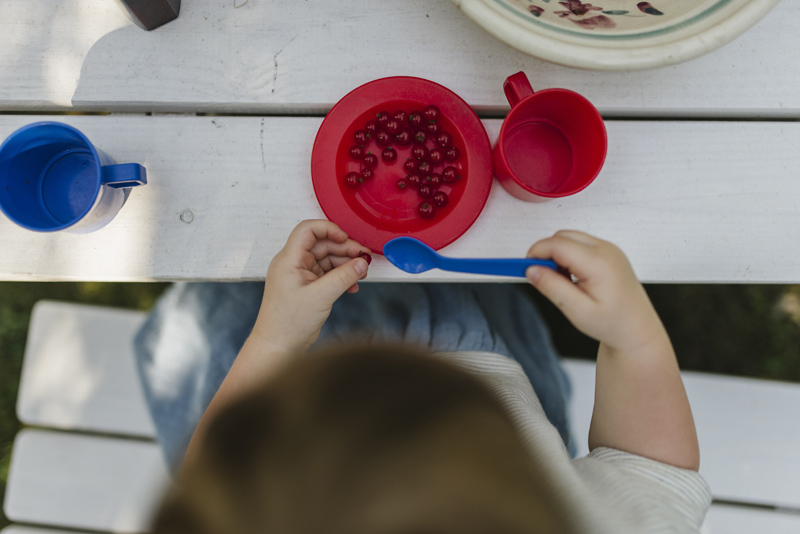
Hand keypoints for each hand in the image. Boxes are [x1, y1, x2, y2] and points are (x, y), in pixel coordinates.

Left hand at [252, 219, 369, 353]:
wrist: (279, 347)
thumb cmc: (288, 323)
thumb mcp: (321, 296)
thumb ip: (344, 277)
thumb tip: (361, 263)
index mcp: (289, 259)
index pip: (308, 230)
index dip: (329, 229)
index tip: (347, 240)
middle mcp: (294, 264)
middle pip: (323, 244)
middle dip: (345, 249)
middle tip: (364, 258)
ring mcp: (301, 275)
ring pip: (328, 259)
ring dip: (346, 264)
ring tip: (361, 273)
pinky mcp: (308, 286)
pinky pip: (328, 274)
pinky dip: (341, 277)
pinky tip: (353, 286)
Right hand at [525, 230, 665, 353]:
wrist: (636, 329)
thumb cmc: (612, 323)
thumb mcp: (577, 311)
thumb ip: (552, 288)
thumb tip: (532, 270)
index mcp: (599, 264)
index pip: (557, 244)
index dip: (535, 253)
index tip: (523, 267)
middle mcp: (606, 250)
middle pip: (562, 236)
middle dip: (545, 252)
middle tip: (540, 277)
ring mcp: (609, 249)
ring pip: (570, 238)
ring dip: (556, 254)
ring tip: (559, 281)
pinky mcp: (608, 252)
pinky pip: (580, 244)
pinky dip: (567, 255)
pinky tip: (570, 277)